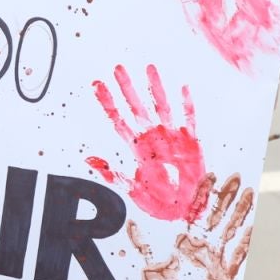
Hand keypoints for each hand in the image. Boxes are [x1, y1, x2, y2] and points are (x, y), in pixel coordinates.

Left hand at [89, 63, 204, 219]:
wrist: (185, 212)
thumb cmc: (158, 201)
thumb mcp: (132, 189)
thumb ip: (112, 174)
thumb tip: (88, 159)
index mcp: (136, 147)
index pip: (118, 119)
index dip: (107, 102)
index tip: (97, 84)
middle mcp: (152, 137)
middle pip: (137, 107)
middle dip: (127, 87)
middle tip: (118, 67)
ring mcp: (172, 137)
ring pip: (162, 106)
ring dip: (156, 88)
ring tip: (149, 68)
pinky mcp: (191, 142)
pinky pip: (189, 119)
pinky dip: (186, 105)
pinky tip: (183, 88)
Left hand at [128, 173, 254, 279]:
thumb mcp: (148, 265)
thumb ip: (142, 244)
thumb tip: (130, 222)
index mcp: (185, 239)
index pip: (196, 210)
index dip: (204, 193)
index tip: (210, 174)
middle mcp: (203, 245)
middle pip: (218, 214)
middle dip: (226, 195)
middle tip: (236, 175)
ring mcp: (217, 258)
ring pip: (230, 228)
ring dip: (240, 211)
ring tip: (250, 191)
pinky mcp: (226, 274)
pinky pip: (237, 255)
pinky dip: (244, 241)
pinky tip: (252, 226)